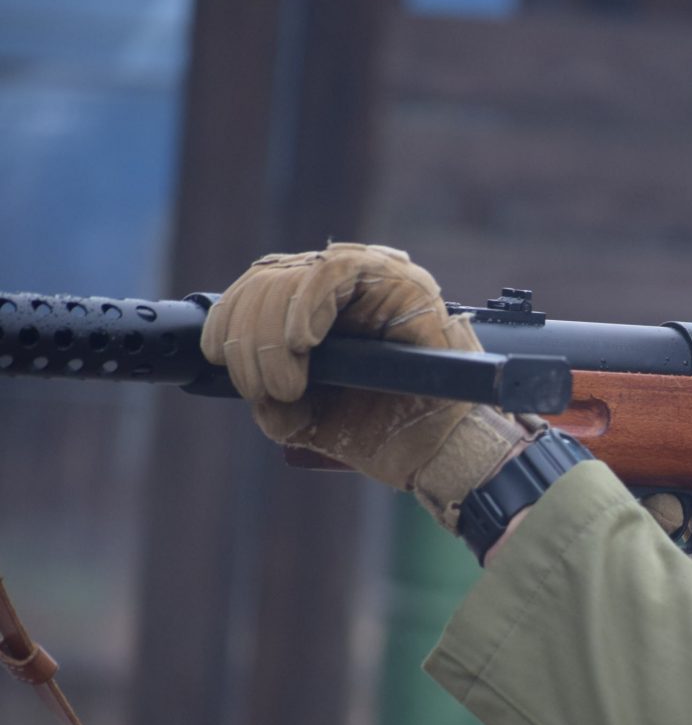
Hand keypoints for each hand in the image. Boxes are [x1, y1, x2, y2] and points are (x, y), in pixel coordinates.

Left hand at [201, 243, 534, 530]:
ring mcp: (376, 279)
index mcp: (321, 312)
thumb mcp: (308, 415)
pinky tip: (304, 342)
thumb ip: (269, 390)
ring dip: (274, 334)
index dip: (230, 318)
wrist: (441, 454)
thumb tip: (239, 377)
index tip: (217, 356)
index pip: (259, 288)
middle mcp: (346, 288)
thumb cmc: (388, 434)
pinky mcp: (403, 282)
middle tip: (263, 385)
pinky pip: (337, 270)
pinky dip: (309, 303)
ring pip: (294, 273)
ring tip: (288, 383)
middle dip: (249, 336)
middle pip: (268, 278)